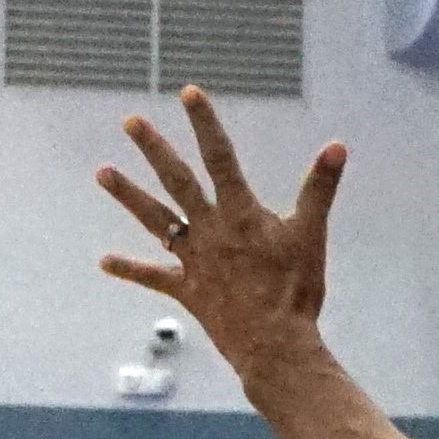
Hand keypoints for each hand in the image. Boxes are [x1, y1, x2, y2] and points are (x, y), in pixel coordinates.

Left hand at [98, 88, 344, 379]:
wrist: (273, 344)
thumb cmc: (297, 290)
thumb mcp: (312, 235)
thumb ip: (320, 188)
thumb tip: (337, 146)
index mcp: (240, 214)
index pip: (220, 158)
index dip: (205, 124)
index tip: (188, 93)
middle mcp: (210, 230)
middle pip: (177, 181)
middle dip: (154, 149)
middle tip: (130, 121)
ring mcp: (194, 260)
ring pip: (155, 220)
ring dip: (128, 195)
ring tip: (102, 172)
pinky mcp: (188, 289)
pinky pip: (154, 277)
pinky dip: (130, 268)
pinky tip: (104, 261)